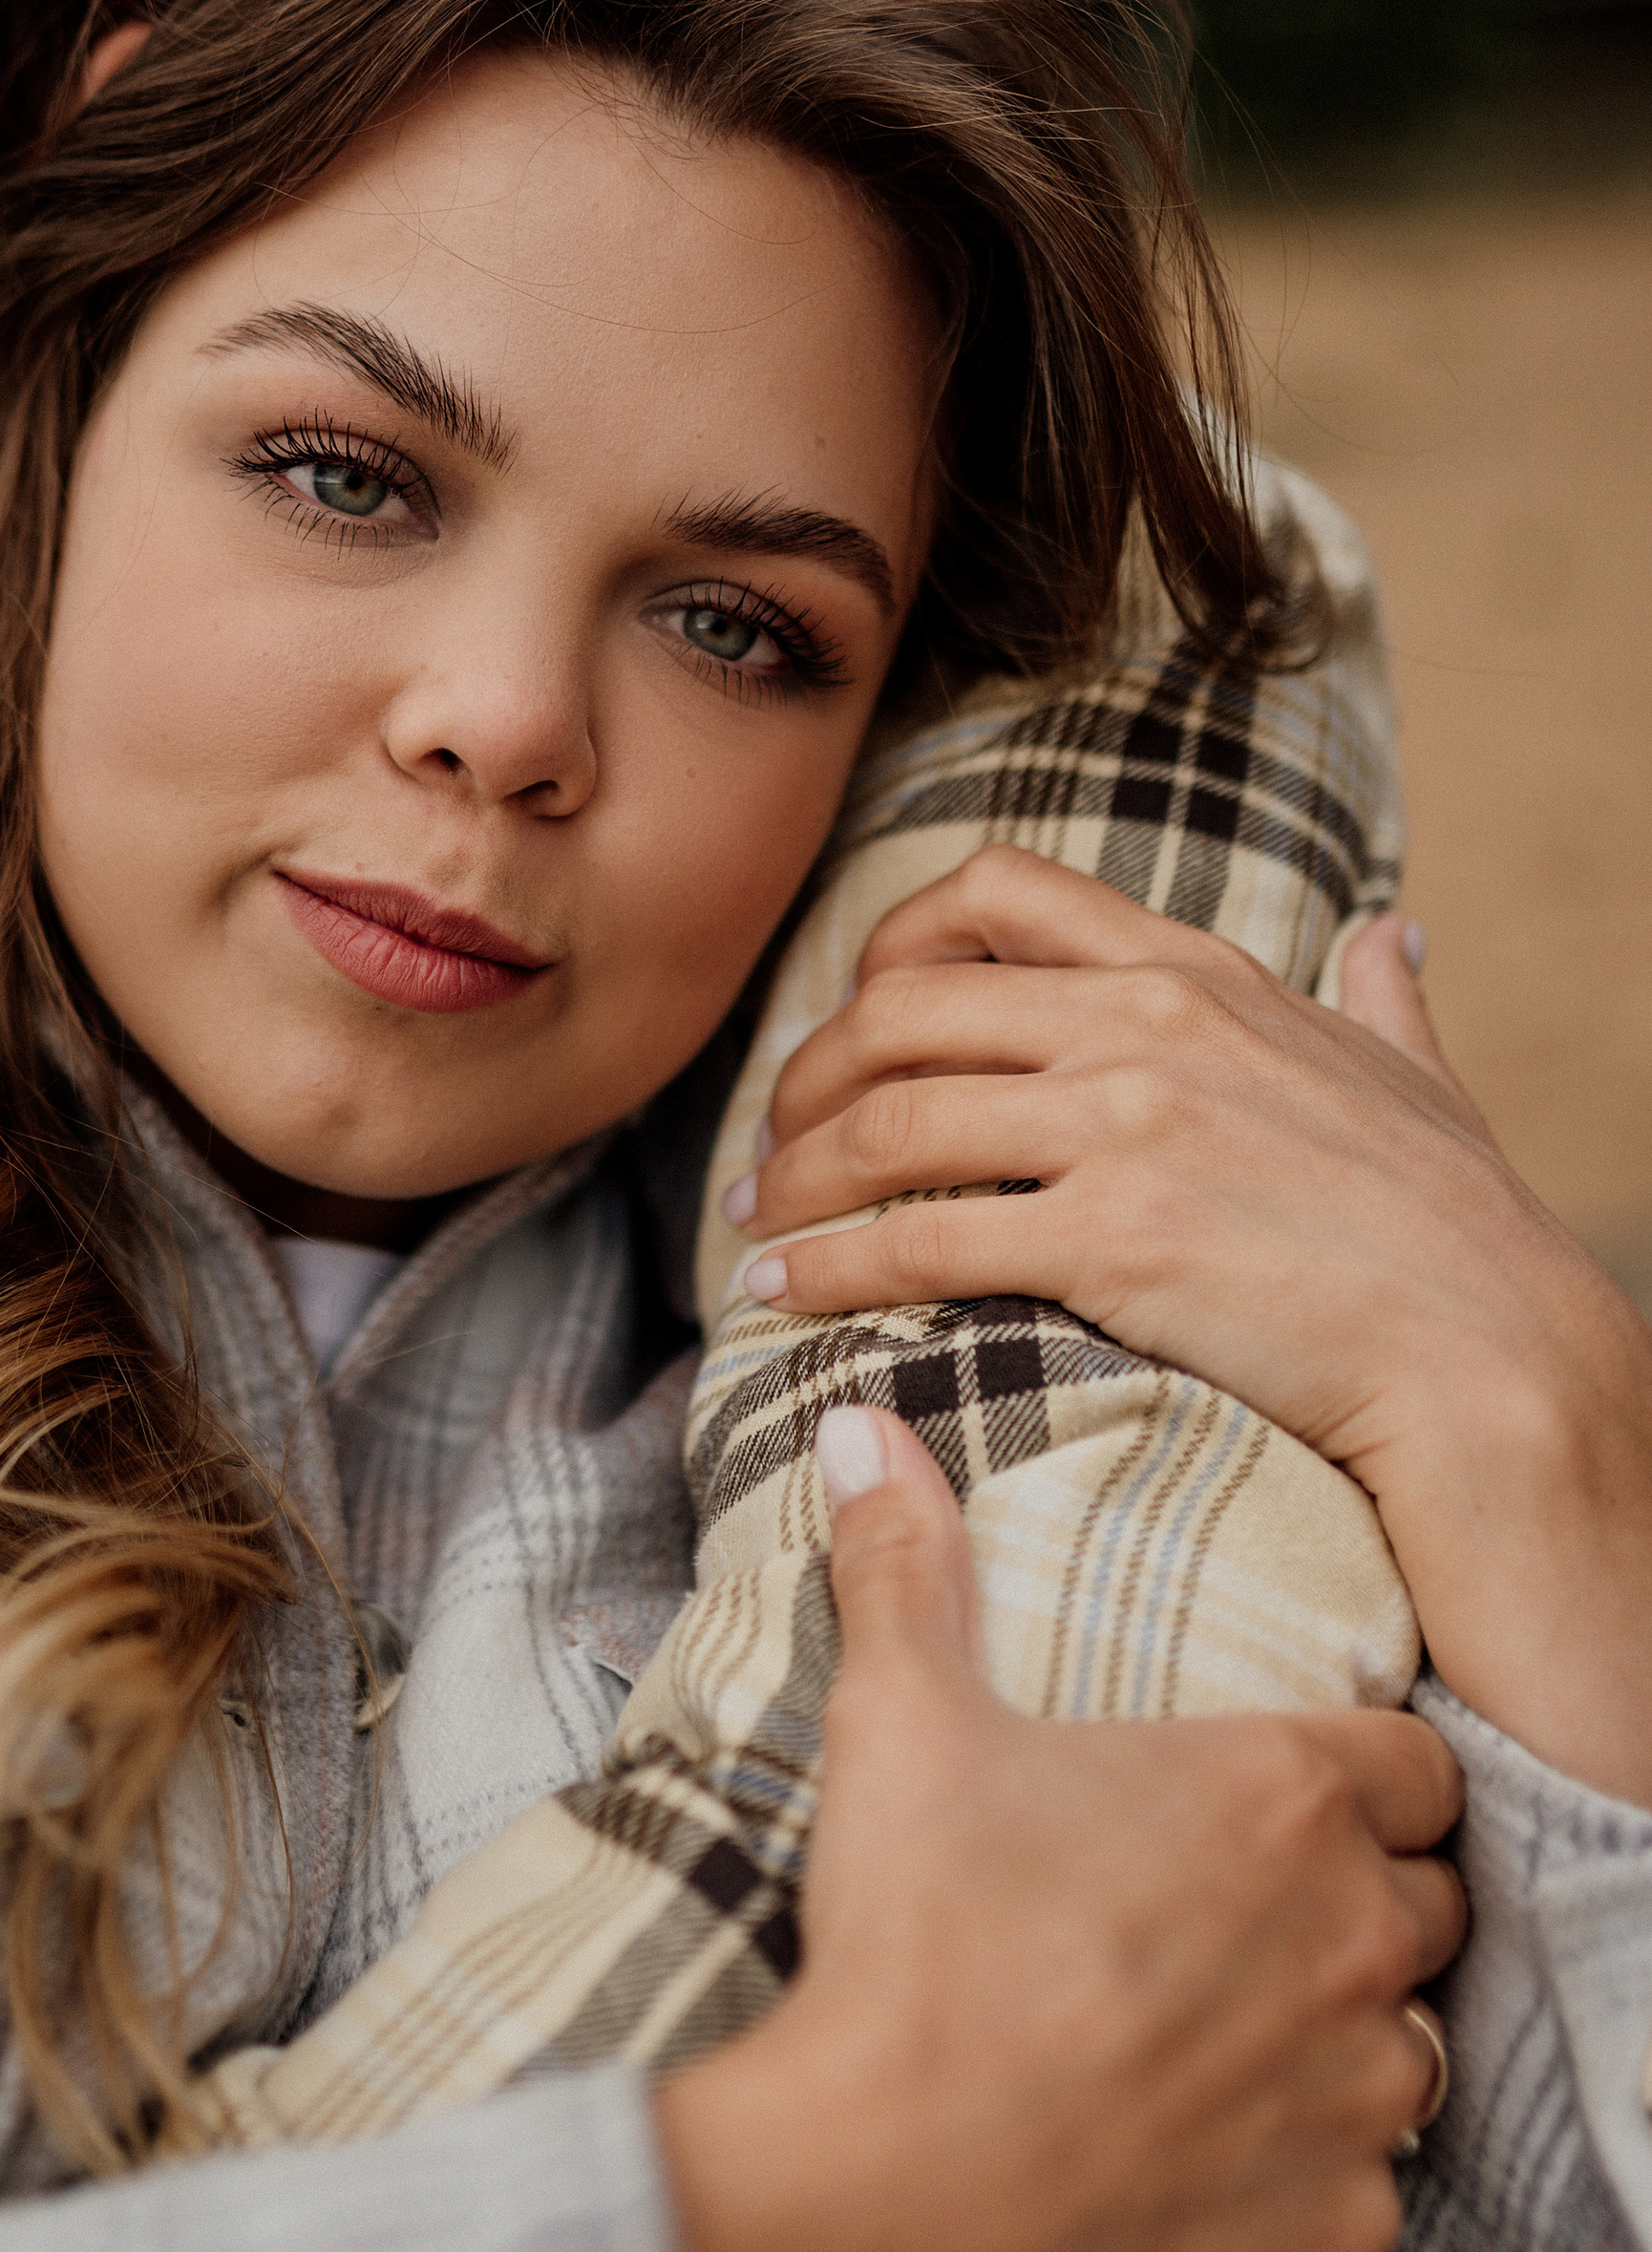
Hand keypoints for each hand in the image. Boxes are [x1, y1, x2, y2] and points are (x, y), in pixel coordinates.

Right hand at [653, 1410, 1464, 2251]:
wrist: (891, 2191)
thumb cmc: (914, 1939)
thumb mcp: (899, 1723)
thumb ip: (905, 1565)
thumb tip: (857, 1425)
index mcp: (1284, 1794)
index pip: (1414, 1762)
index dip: (1356, 1776)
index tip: (1277, 1799)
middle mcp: (1355, 1934)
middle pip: (1428, 1897)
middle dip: (1354, 1900)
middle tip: (1233, 1910)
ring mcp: (1359, 2091)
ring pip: (1415, 2045)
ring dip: (1346, 2034)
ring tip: (1227, 2033)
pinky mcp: (1336, 2227)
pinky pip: (1370, 2188)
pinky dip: (1309, 2173)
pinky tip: (1208, 2156)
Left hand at [725, 848, 1651, 1803]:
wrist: (1497, 1357)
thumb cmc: (1461, 1232)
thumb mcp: (1415, 1078)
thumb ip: (1380, 999)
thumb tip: (1390, 934)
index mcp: (1198, 973)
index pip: (997, 894)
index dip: (887, 950)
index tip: (848, 1024)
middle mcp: (1150, 1027)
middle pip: (902, 1009)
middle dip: (805, 1077)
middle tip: (768, 1146)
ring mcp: (1128, 1129)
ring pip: (889, 1122)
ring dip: (793, 1178)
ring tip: (755, 1228)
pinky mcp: (1112, 1242)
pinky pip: (916, 1239)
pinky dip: (825, 1266)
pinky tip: (783, 1297)